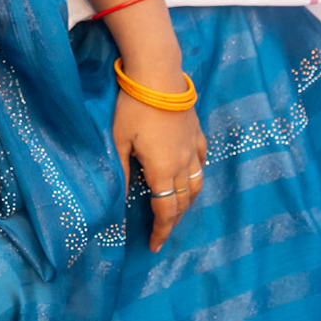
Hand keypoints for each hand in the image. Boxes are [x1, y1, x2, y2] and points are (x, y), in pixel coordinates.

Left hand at [114, 95, 207, 251]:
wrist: (157, 74)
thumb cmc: (132, 107)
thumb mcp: (118, 142)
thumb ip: (121, 173)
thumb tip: (118, 200)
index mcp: (162, 171)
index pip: (165, 211)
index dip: (161, 232)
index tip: (155, 247)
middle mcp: (183, 164)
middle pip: (182, 202)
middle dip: (173, 221)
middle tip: (162, 232)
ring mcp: (193, 148)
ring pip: (196, 184)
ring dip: (187, 202)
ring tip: (177, 211)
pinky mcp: (197, 133)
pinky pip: (202, 161)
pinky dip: (196, 175)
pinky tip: (190, 176)